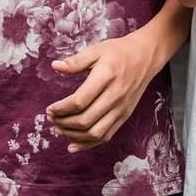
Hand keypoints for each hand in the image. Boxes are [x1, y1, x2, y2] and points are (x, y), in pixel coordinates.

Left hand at [47, 26, 163, 150]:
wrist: (146, 56)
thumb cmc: (119, 52)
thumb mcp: (97, 50)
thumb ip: (76, 61)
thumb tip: (55, 66)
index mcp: (106, 77)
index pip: (80, 101)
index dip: (61, 108)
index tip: (49, 109)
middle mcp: (115, 96)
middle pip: (86, 120)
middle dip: (63, 123)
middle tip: (52, 118)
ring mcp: (121, 109)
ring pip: (95, 133)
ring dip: (74, 135)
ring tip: (60, 129)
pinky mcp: (124, 116)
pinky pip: (106, 136)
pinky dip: (88, 144)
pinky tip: (73, 145)